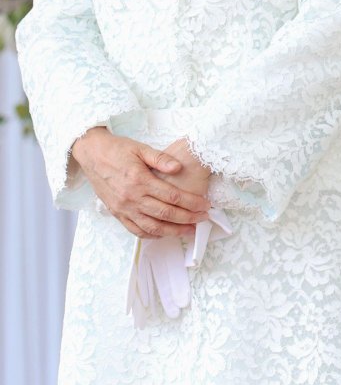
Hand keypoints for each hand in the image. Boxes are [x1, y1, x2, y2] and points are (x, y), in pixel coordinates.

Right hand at [70, 127, 211, 239]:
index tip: (205, 205)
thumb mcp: (140, 148)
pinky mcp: (117, 213)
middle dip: (188, 218)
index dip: (192, 203)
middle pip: (166, 214)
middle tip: (203, 218)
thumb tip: (178, 167)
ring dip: (173, 232)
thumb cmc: (117, 149)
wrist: (91, 154)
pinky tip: (165, 234)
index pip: (173, 196)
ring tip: (189, 231)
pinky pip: (136, 230)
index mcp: (139, 180)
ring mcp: (123, 208)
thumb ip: (161, 158)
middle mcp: (131, 197)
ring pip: (152, 227)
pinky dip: (152, 235)